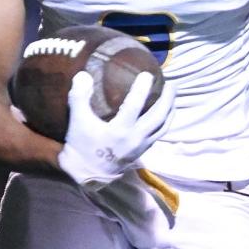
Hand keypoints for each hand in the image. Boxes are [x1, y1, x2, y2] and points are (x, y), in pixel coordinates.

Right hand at [56, 70, 174, 189]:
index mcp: (119, 131)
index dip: (142, 89)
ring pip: (163, 126)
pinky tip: (165, 112)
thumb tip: (83, 75)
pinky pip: (159, 133)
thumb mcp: (77, 121)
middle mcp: (135, 138)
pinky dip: (165, 121)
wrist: (87, 173)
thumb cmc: (81, 146)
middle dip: (167, 99)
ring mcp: (141, 146)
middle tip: (169, 83)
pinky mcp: (143, 151)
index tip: (148, 74)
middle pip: (159, 116)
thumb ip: (79, 97)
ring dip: (170, 109)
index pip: (134, 105)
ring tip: (171, 95)